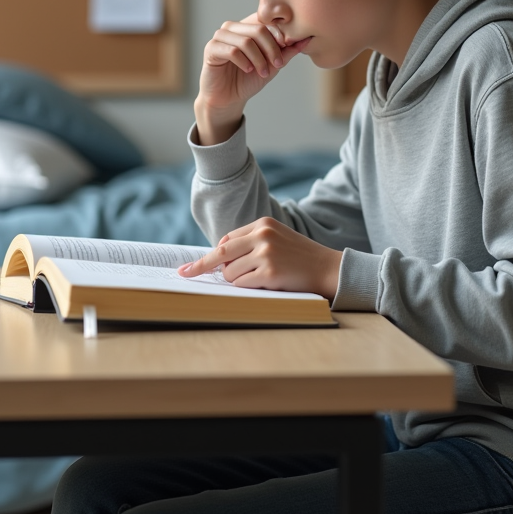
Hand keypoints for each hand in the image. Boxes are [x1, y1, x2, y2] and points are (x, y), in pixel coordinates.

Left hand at [177, 217, 340, 298]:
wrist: (328, 268)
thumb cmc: (299, 257)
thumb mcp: (277, 239)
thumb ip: (251, 243)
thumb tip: (218, 259)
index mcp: (263, 224)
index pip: (227, 240)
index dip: (214, 255)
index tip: (193, 265)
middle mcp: (262, 236)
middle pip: (221, 253)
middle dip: (201, 266)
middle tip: (185, 274)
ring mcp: (265, 254)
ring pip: (230, 273)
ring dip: (237, 282)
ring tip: (260, 279)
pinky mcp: (269, 273)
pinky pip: (241, 285)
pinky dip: (246, 289)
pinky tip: (265, 286)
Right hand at [194, 13, 309, 143]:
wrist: (229, 98)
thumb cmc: (248, 79)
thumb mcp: (272, 64)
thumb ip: (287, 51)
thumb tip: (307, 39)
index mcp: (247, 26)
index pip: (267, 21)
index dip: (279, 34)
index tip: (286, 49)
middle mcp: (233, 27)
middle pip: (258, 29)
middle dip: (272, 48)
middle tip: (278, 64)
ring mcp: (220, 37)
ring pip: (246, 41)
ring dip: (259, 58)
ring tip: (263, 72)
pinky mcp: (211, 49)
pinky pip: (231, 50)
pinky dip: (244, 61)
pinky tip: (248, 70)